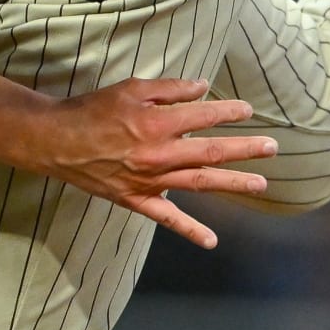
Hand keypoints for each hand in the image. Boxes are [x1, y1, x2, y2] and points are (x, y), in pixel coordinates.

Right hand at [4, 77, 276, 247]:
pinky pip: (168, 218)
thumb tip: (202, 88)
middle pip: (212, 152)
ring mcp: (149, 181)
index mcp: (157, 124)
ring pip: (200, 183)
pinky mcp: (137, 200)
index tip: (247, 110)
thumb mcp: (131, 88)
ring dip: (233, 183)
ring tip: (261, 183)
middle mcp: (158, 155)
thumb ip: (169, 89)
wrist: (56, 141)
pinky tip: (212, 241)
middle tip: (273, 148)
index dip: (228, 112)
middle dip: (245, 149)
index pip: (204, 116)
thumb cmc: (93, 109)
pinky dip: (190, 230)